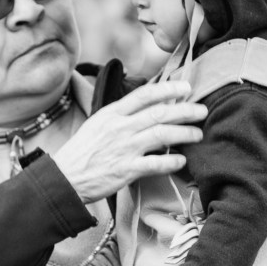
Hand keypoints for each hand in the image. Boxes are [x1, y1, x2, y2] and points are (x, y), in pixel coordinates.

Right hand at [53, 81, 206, 202]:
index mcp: (112, 113)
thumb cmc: (83, 151)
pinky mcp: (125, 170)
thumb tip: (149, 106)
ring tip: (198, 134)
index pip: (144, 94)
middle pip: (159, 113)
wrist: (64, 178)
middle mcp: (119, 128)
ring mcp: (123, 148)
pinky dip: (171, 161)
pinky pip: (154, 164)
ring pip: (161, 135)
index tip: (186, 87)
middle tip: (202, 111)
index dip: (167, 89)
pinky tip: (182, 160)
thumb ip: (122, 114)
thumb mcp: (98, 123)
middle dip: (185, 110)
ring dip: (184, 133)